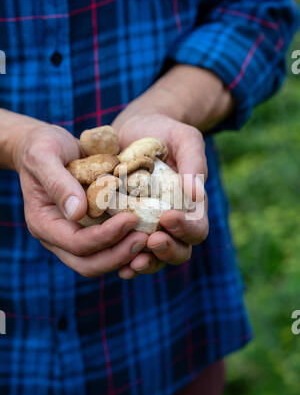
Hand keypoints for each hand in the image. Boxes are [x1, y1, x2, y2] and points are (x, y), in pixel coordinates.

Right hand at [2, 110, 147, 276]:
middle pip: (89, 264)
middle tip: (145, 239)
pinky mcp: (89, 230)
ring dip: (125, 256)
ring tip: (150, 239)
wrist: (46, 145)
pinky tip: (147, 234)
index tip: (131, 219)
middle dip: (118, 255)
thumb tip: (78, 212)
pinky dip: (126, 245)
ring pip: (100, 261)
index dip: (105, 237)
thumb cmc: (43, 146)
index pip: (77, 244)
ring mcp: (73, 237)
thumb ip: (58, 183)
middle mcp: (57, 238)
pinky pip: (109, 248)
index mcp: (43, 224)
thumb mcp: (45, 155)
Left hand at [113, 112, 208, 278]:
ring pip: (153, 257)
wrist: (133, 129)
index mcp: (191, 207)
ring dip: (145, 262)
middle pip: (178, 251)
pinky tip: (115, 264)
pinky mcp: (124, 226)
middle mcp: (171, 222)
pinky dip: (123, 260)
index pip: (197, 229)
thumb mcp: (184, 138)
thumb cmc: (164, 132)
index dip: (186, 229)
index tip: (168, 217)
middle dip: (167, 250)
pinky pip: (127, 251)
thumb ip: (194, 162)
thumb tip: (198, 194)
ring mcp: (147, 227)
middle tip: (152, 241)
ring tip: (131, 263)